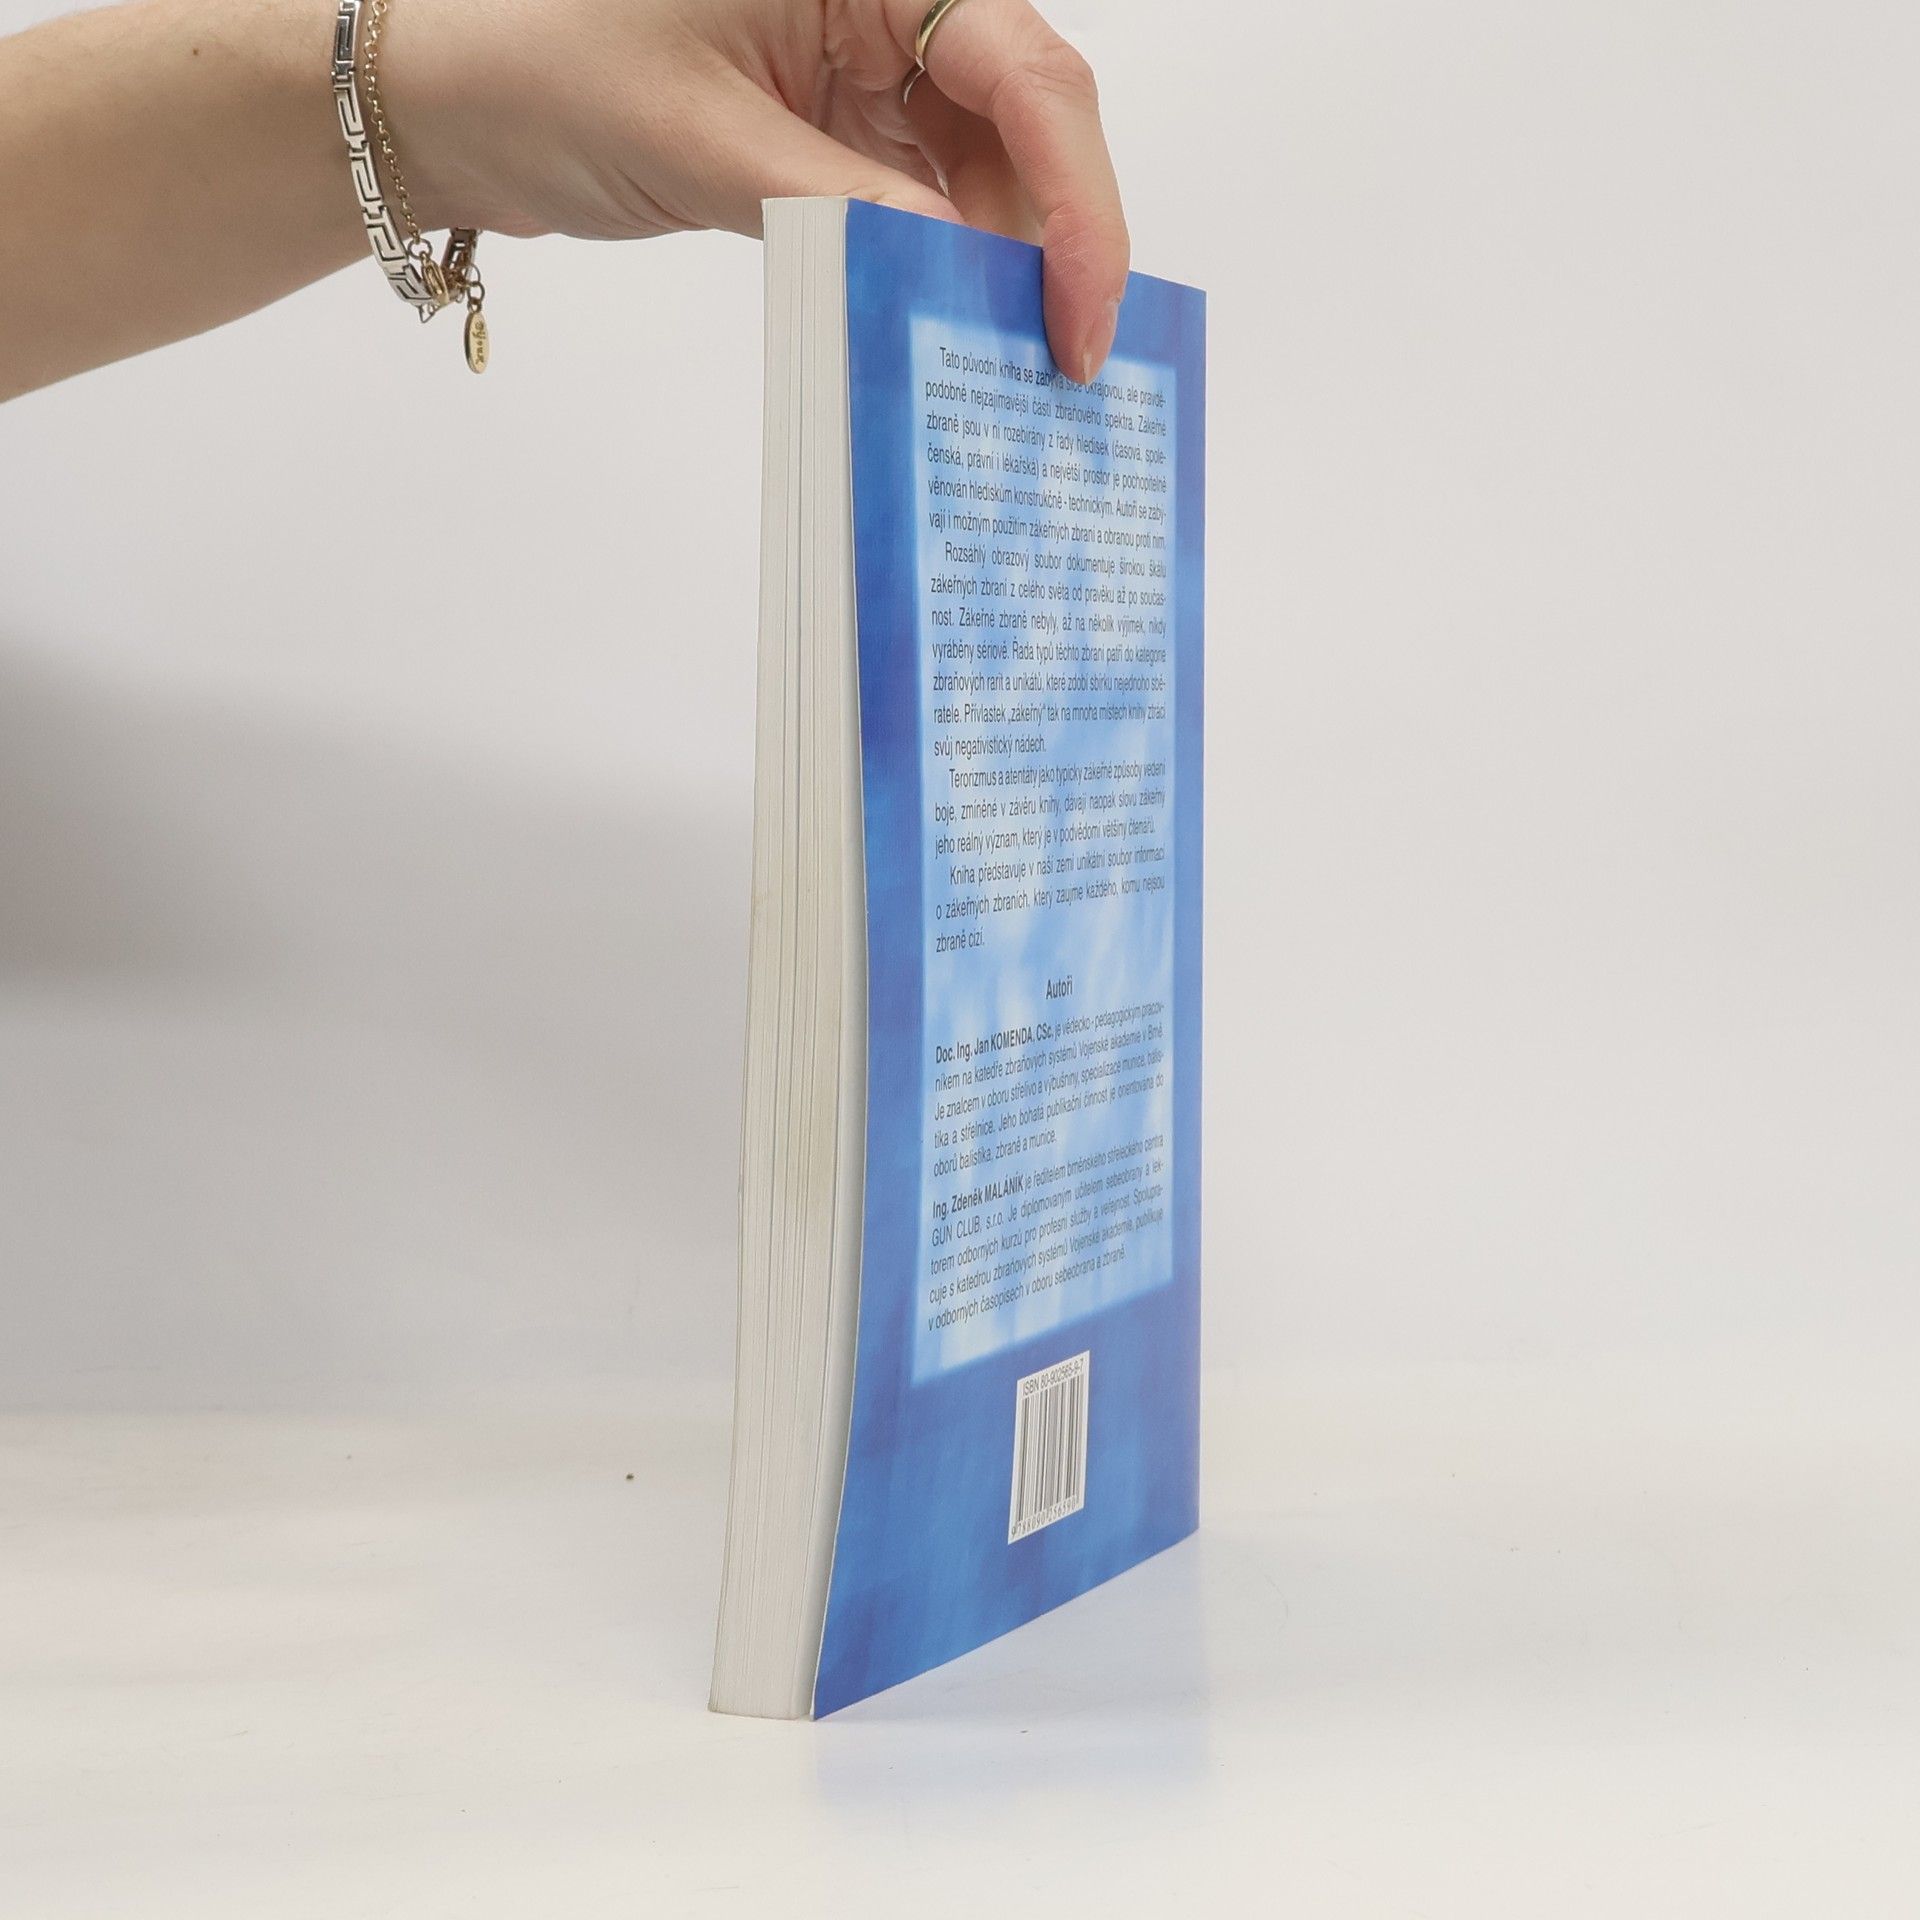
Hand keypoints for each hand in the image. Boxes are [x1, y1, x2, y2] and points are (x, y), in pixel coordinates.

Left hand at [392, 0, 1129, 381]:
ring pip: (988, 174)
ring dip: (997, 269)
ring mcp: (867, 68)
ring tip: (997, 366)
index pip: (1028, 75)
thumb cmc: (546, 68)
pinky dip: (938, 268)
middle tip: (1058, 365)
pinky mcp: (839, 129)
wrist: (456, 101)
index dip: (1079, 202)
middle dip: (1051, 245)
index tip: (1083, 315)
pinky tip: (941, 329)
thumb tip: (966, 276)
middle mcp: (887, 3)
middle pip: (1029, 126)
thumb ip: (847, 204)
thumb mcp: (706, 141)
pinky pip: (924, 200)